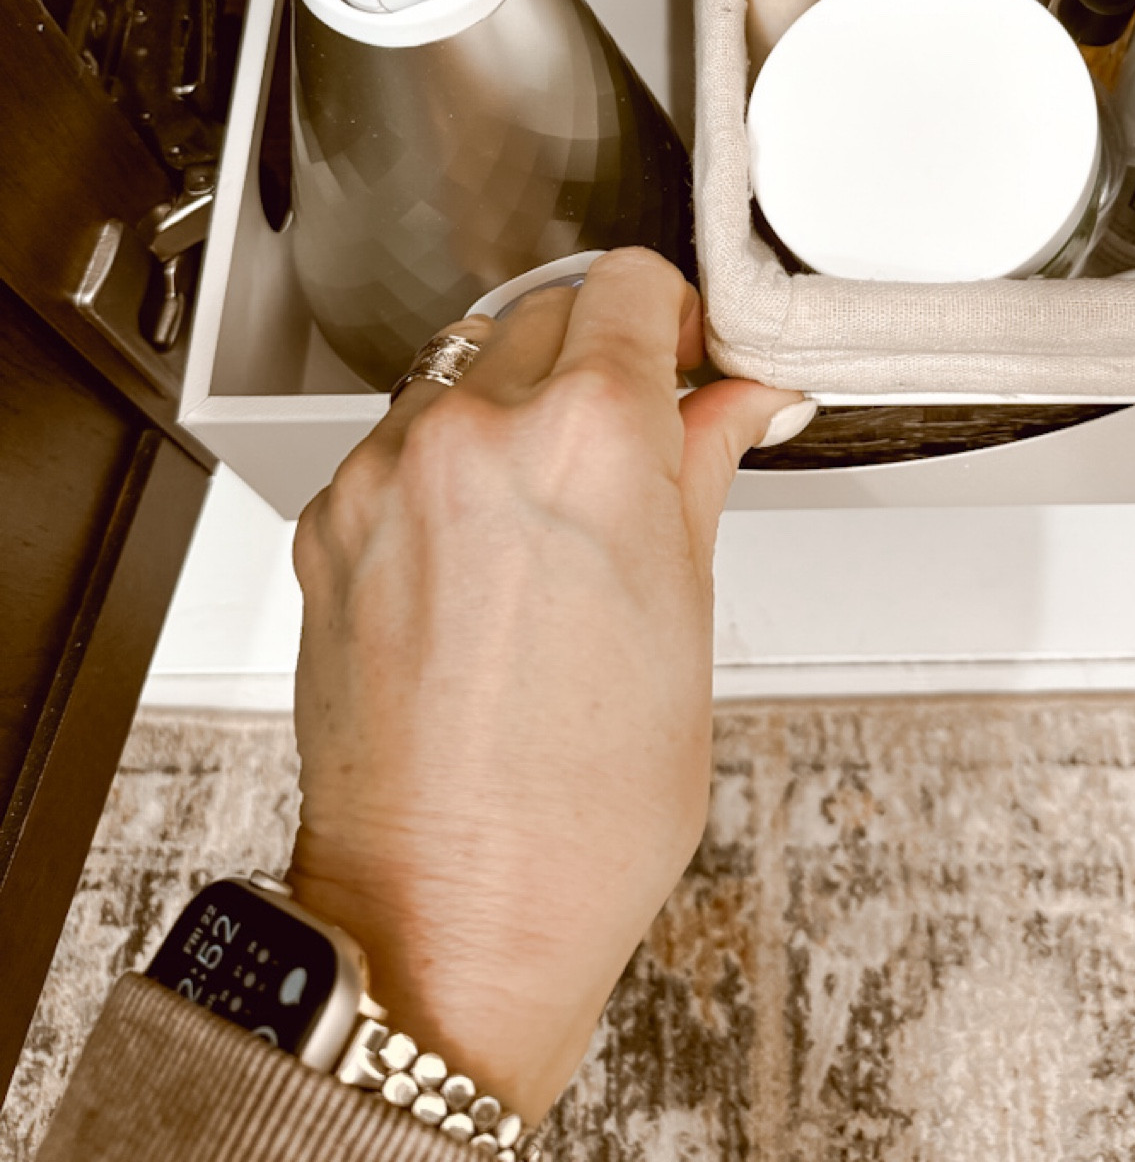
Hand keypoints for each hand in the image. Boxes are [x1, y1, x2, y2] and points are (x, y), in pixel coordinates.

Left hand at [285, 248, 804, 1122]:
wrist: (449, 912)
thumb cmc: (580, 805)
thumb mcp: (685, 613)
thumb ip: (701, 467)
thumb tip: (741, 402)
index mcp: (589, 438)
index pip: (629, 284)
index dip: (669, 315)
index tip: (682, 352)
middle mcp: (474, 432)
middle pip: (546, 312)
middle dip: (597, 359)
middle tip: (634, 436)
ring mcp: (388, 476)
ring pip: (465, 370)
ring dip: (514, 406)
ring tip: (551, 510)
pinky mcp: (330, 522)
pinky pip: (400, 444)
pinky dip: (446, 465)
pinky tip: (482, 555)